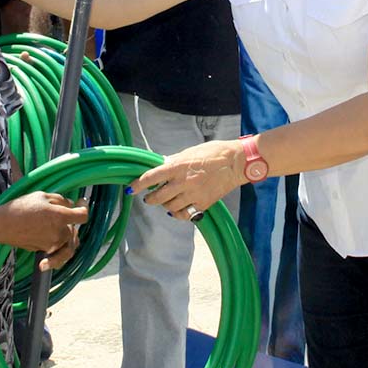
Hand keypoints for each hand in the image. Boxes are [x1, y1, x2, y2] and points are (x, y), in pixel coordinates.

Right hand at [1, 192, 87, 269]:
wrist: (2, 225)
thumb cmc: (20, 208)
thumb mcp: (42, 196)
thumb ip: (60, 200)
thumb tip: (70, 204)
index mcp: (60, 217)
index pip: (83, 216)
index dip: (84, 207)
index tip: (81, 202)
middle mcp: (59, 233)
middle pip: (75, 230)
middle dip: (73, 223)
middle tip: (66, 212)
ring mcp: (52, 244)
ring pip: (68, 243)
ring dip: (68, 237)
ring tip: (65, 230)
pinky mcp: (44, 250)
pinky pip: (57, 249)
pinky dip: (58, 246)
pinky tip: (55, 238)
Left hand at [130, 140, 244, 218]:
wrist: (236, 163)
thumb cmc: (213, 153)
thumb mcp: (189, 152)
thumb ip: (173, 162)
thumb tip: (160, 166)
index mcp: (177, 166)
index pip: (151, 177)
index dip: (137, 184)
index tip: (130, 189)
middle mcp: (183, 182)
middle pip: (157, 197)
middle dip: (150, 199)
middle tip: (148, 198)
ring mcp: (193, 194)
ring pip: (169, 207)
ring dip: (164, 205)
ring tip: (166, 201)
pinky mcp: (203, 203)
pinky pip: (184, 214)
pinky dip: (177, 214)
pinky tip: (176, 210)